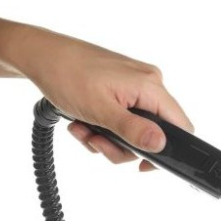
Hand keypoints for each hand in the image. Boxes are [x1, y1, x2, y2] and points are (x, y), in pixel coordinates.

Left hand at [4, 25, 193, 168]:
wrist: (41, 56)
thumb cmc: (67, 75)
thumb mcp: (100, 110)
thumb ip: (133, 130)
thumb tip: (160, 145)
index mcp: (150, 85)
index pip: (179, 125)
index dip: (165, 151)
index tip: (141, 165)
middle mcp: (147, 84)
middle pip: (151, 133)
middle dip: (120, 146)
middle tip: (96, 142)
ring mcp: (132, 86)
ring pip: (131, 130)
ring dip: (105, 138)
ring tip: (82, 130)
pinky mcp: (119, 89)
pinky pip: (119, 119)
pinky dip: (100, 127)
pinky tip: (81, 123)